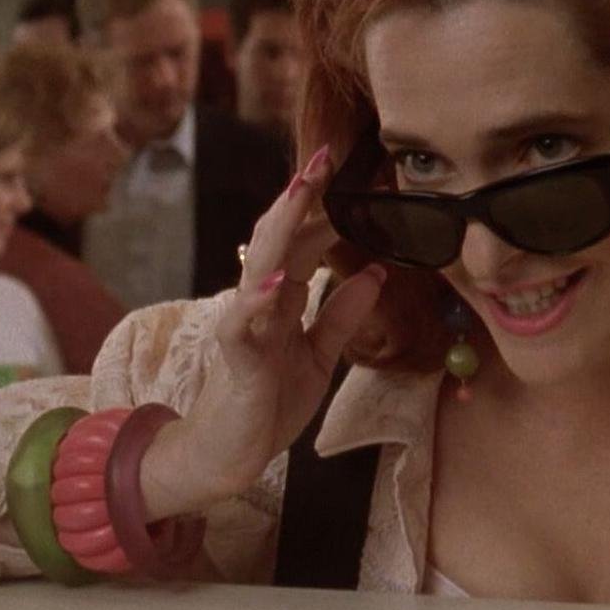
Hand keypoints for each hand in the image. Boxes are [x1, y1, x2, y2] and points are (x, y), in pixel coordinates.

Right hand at [141, 144, 386, 518]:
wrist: (232, 453)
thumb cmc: (269, 402)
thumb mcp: (320, 356)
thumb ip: (343, 315)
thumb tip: (377, 273)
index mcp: (283, 299)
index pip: (305, 242)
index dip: (327, 209)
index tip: (355, 174)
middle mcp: (262, 302)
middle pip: (279, 239)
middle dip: (300, 197)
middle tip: (326, 155)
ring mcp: (246, 326)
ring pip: (260, 266)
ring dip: (280, 227)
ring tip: (301, 191)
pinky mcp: (237, 359)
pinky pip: (242, 324)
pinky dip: (259, 301)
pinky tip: (280, 281)